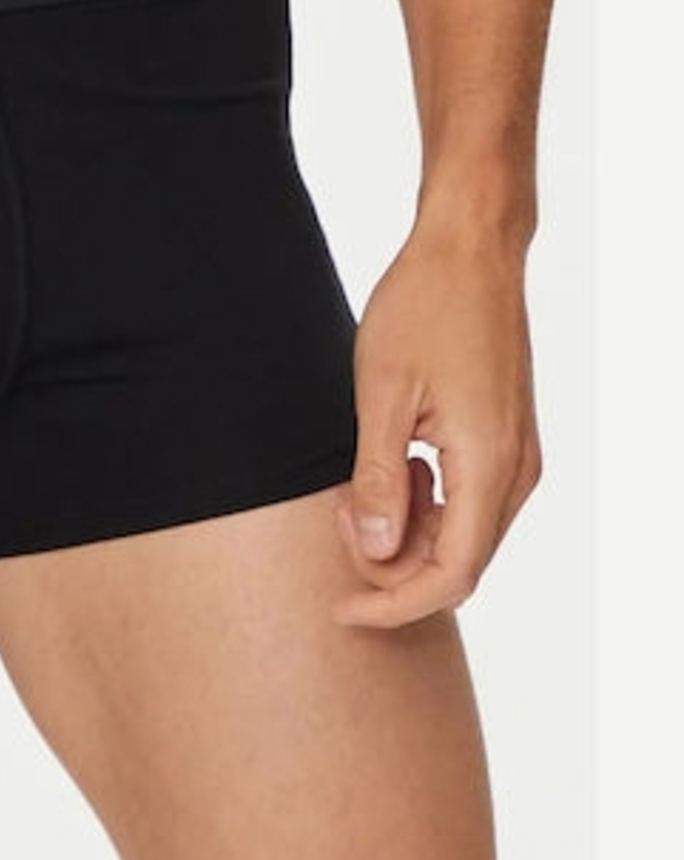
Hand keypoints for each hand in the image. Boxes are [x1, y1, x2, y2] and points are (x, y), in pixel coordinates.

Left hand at [333, 216, 542, 628]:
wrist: (470, 250)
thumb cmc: (422, 308)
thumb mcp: (379, 394)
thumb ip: (377, 480)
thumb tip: (374, 553)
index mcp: (487, 465)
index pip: (450, 576)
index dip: (393, 604)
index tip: (341, 610)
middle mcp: (515, 471)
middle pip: (459, 564)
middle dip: (392, 563)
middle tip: (341, 513)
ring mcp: (517, 457)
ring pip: (463, 535)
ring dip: (407, 530)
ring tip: (360, 481)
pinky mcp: (508, 441)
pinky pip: (469, 502)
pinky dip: (426, 502)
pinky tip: (393, 462)